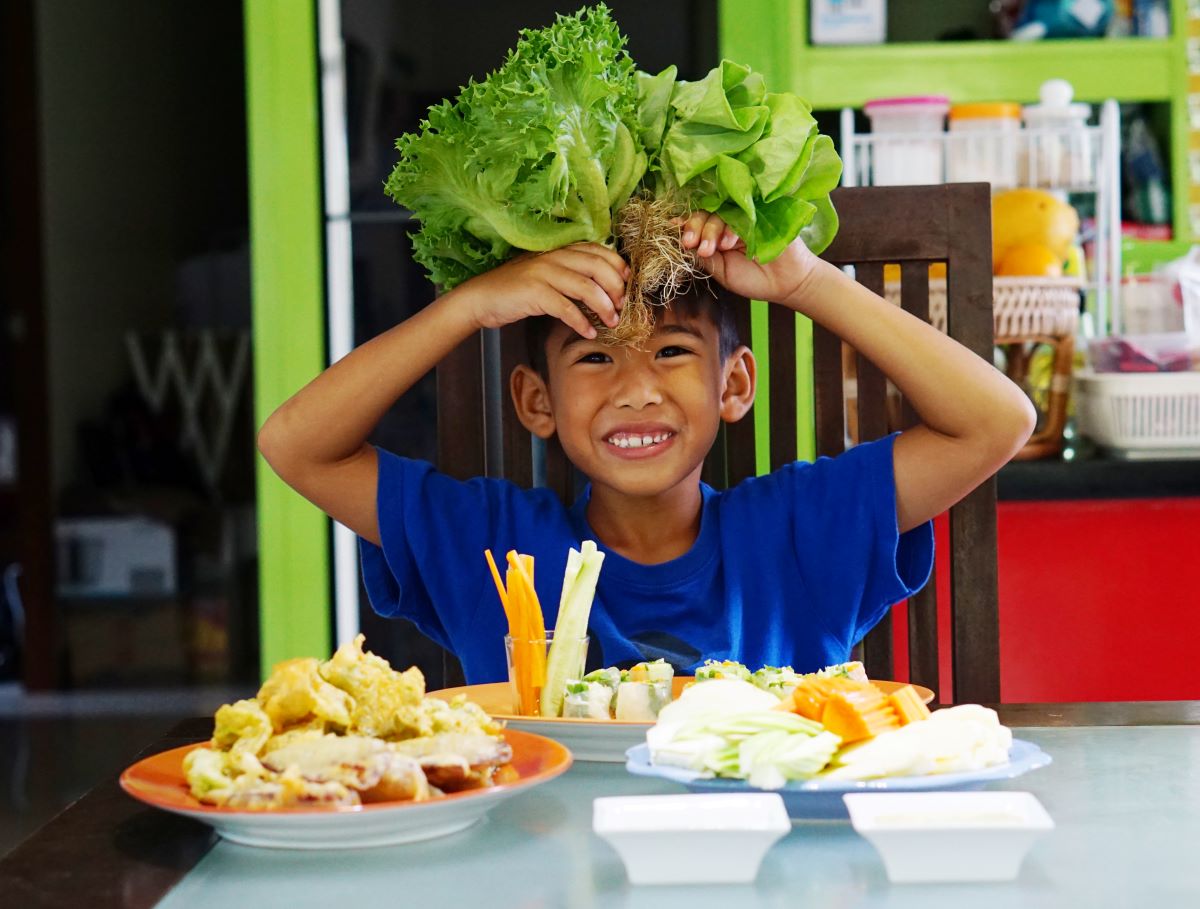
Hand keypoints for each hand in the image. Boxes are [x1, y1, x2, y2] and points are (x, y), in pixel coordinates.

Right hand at [449, 243, 628, 337]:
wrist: (480, 297)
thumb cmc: (515, 290)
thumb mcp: (545, 275)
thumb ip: (569, 274)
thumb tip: (602, 288)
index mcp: (558, 250)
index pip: (598, 251)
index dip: (618, 266)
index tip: (628, 284)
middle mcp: (553, 257)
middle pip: (598, 267)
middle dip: (616, 288)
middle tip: (622, 308)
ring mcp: (543, 273)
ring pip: (586, 287)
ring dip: (604, 307)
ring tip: (612, 322)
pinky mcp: (534, 292)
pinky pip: (566, 308)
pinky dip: (581, 322)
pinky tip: (589, 332)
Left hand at [680, 212, 821, 306]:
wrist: (787, 283)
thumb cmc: (754, 279)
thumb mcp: (720, 272)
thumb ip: (702, 258)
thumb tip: (678, 244)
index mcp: (716, 235)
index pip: (697, 223)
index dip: (684, 226)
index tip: (675, 232)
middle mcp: (729, 222)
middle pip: (705, 213)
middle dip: (695, 228)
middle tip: (693, 244)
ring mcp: (746, 217)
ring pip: (720, 211)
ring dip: (712, 229)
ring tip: (714, 249)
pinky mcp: (762, 214)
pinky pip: (742, 211)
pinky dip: (731, 226)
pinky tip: (729, 241)